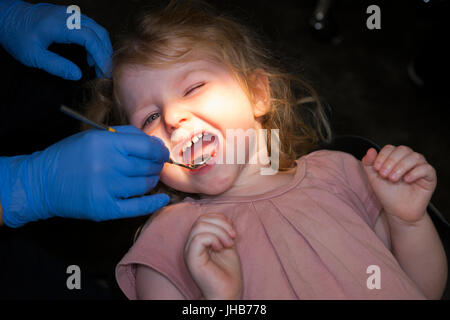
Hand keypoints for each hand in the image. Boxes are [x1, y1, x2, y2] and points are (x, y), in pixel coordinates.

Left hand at [0, 0, 111, 79]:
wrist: (6, 16)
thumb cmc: (16, 35)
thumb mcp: (32, 55)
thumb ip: (56, 66)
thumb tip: (77, 74)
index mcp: (60, 25)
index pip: (90, 38)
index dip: (101, 56)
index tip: (105, 72)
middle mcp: (68, 16)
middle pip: (99, 32)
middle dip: (105, 53)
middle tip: (104, 72)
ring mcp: (70, 14)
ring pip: (96, 29)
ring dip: (101, 47)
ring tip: (97, 66)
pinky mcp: (69, 16)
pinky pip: (90, 27)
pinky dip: (95, 41)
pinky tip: (89, 55)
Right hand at [0, 126, 169, 226]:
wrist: (42, 183)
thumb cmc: (71, 156)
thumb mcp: (94, 136)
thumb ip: (125, 135)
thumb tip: (154, 143)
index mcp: (104, 143)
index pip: (145, 146)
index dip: (159, 150)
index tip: (161, 152)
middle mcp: (107, 165)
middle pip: (147, 166)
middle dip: (157, 165)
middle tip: (156, 164)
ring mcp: (106, 189)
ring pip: (145, 184)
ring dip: (152, 180)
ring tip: (149, 176)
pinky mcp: (105, 208)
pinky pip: (138, 207)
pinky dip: (154, 203)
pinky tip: (163, 198)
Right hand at [184, 213, 241, 299]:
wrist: (227, 293)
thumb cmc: (228, 273)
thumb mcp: (227, 245)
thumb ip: (223, 231)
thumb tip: (224, 218)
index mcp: (198, 241)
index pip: (204, 218)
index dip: (220, 219)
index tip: (233, 232)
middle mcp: (191, 244)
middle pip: (201, 219)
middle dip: (221, 224)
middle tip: (233, 237)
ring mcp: (189, 251)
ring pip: (200, 225)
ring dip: (219, 232)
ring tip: (228, 244)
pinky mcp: (191, 258)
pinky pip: (199, 238)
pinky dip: (214, 239)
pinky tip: (220, 248)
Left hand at [362, 145, 436, 223]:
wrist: (397, 211)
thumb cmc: (387, 192)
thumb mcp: (373, 178)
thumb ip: (369, 164)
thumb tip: (371, 150)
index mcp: (395, 157)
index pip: (390, 148)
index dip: (382, 156)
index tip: (376, 169)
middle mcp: (409, 159)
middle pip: (403, 150)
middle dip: (391, 161)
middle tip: (384, 175)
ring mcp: (420, 167)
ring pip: (415, 157)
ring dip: (401, 166)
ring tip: (392, 179)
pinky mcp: (430, 177)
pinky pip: (426, 168)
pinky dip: (415, 172)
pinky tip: (406, 180)